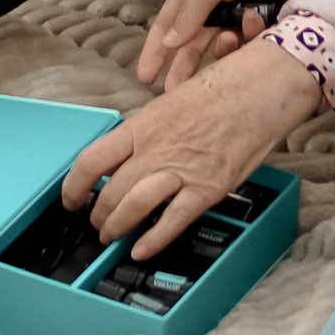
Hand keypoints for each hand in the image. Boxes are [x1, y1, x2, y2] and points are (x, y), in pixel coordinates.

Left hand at [58, 38, 315, 257]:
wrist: (263, 87)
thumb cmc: (224, 87)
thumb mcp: (173, 100)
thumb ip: (151, 128)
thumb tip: (132, 149)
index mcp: (144, 124)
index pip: (92, 159)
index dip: (73, 185)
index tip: (71, 197)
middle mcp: (156, 147)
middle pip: (110, 189)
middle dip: (97, 213)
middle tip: (95, 221)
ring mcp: (181, 169)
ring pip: (132, 206)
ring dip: (116, 226)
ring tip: (110, 235)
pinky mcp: (207, 187)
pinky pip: (172, 220)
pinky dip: (153, 239)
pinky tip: (141, 248)